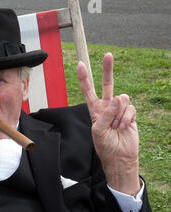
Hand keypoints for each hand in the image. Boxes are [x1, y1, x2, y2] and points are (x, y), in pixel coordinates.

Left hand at [77, 53, 140, 194]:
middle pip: (107, 84)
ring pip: (121, 99)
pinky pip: (130, 108)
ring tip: (115, 127)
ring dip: (118, 114)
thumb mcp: (98, 131)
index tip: (80, 65)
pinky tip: (123, 127)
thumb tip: (118, 99)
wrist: (120, 156)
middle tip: (108, 55)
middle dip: (107, 69)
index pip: (88, 91)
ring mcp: (119, 110)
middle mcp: (106, 107)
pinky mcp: (130, 114)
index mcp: (94, 110)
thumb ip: (105, 114)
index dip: (84, 78)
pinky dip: (126, 118)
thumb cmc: (105, 146)